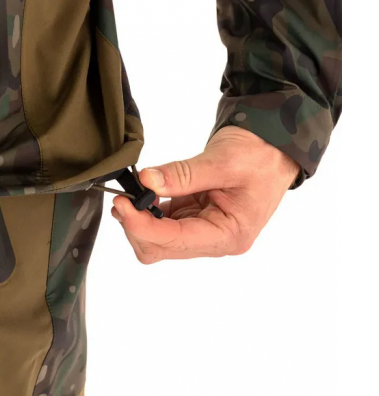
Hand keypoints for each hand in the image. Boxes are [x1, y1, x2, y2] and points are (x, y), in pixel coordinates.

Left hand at [111, 126, 298, 263]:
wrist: (274, 147)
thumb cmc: (261, 154)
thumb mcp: (223, 161)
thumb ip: (183, 175)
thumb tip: (146, 180)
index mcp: (229, 234)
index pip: (175, 241)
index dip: (142, 225)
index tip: (122, 203)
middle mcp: (216, 240)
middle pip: (163, 248)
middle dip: (138, 226)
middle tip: (123, 199)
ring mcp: (206, 231)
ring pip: (161, 240)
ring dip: (141, 220)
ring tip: (130, 195)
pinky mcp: (197, 218)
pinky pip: (166, 223)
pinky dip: (150, 211)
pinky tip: (145, 194)